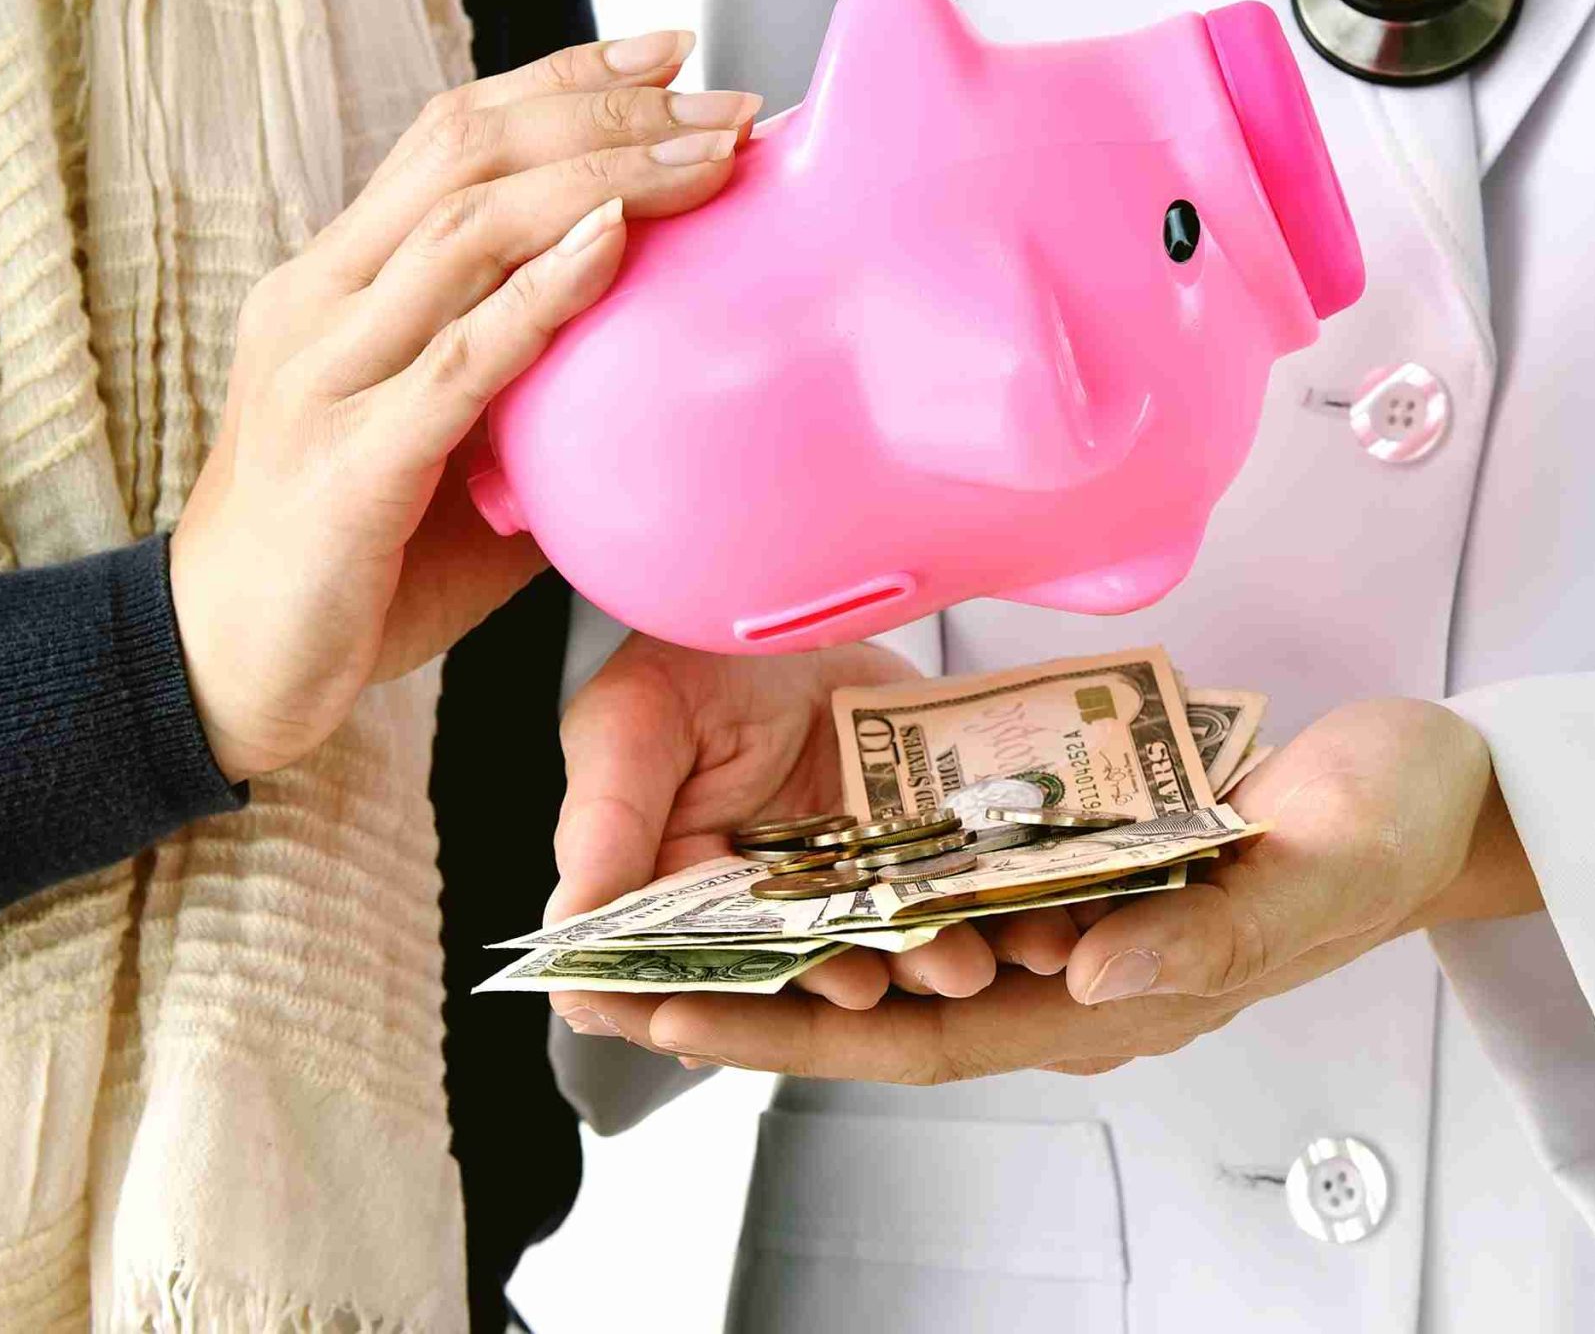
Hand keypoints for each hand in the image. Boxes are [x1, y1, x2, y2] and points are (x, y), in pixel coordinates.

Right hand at [171, 32, 761, 779]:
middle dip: (602, 109)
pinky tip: (613, 243)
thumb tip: (658, 364)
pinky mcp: (350, 463)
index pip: (450, 136)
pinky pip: (459, 358)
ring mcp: (325, 375)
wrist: (219, 673)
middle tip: (718, 96)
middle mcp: (319, 302)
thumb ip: (528, 391)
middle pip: (466, 154)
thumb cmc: (348, 565)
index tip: (667, 52)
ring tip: (703, 157)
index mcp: (336, 283)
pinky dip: (543, 292)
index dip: (559, 79)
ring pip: (465, 230)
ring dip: (601, 179)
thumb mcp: (446, 451)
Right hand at [546, 636, 1087, 1031]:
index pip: (693, 972)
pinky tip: (1030, 927)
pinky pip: (960, 886)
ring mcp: (853, 874)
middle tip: (876, 985)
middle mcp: (770, 898)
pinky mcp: (920, 841)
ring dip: (927, 960)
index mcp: (680, 888)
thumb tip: (565, 939)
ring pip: (893, 938)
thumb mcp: (634, 723)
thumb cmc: (690, 653)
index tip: (774, 1004)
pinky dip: (993, 910)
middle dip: (846, 982)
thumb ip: (606, 825)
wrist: (798, 591)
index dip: (726, 1000)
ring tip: (964, 964)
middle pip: (806, 968)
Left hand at [583, 697, 1540, 1080]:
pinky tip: (794, 845)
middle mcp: (1075, 977)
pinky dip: (863, 876)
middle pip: (879, 1007)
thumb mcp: (1320, 873)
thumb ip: (1211, 941)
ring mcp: (1075, 925)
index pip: (917, 1039)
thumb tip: (1085, 982)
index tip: (674, 1022)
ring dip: (788, 937)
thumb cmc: (1389, 832)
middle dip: (746, 1001)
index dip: (790, 1034)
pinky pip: (948, 884)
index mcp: (1116, 1000)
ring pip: (900, 950)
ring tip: (671, 913)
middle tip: (612, 979)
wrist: (1438, 789)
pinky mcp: (1081, 865)